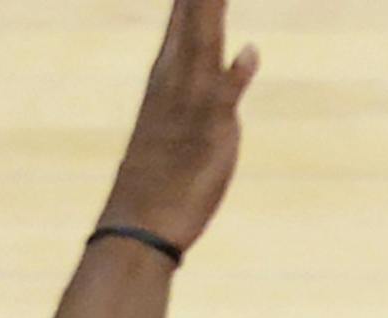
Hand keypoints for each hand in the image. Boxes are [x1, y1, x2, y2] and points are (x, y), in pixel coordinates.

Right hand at [104, 0, 258, 256]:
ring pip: (207, 28)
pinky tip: (247, 51)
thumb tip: (248, 51)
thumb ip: (225, 80)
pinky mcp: (210, 126)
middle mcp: (179, 70)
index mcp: (172, 64)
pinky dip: (236, 64)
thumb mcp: (198, 116)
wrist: (139, 225)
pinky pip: (224, 86)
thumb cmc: (164, 176)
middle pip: (197, 3)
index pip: (190, 1)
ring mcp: (193, 95)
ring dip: (211, 3)